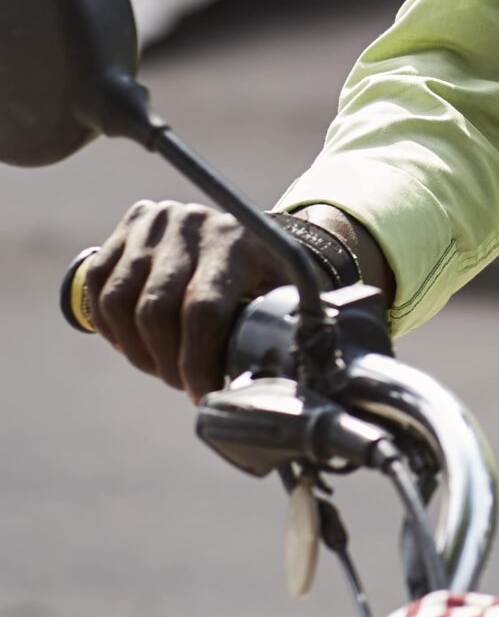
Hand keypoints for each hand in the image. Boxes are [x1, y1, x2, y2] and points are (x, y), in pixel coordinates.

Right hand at [82, 200, 282, 401]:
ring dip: (133, 349)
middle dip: (164, 363)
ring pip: (118, 301)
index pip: (202, 312)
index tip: (202, 393)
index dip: (196, 364)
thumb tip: (260, 388)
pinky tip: (131, 343)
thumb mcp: (283, 297)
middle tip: (180, 383)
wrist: (247, 230)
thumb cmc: (267, 277)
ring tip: (157, 365)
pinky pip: (97, 283)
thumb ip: (274, 334)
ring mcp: (156, 223)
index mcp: (237, 244)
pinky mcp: (129, 226)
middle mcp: (193, 225)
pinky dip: (108, 324)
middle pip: (155, 310)